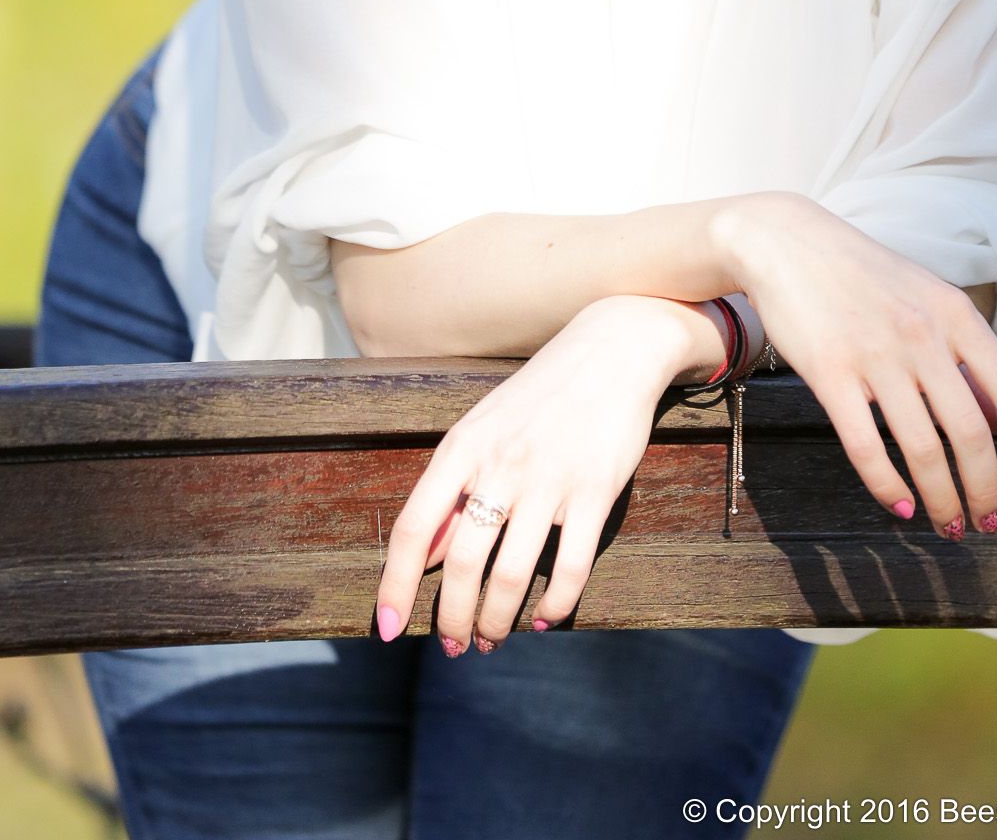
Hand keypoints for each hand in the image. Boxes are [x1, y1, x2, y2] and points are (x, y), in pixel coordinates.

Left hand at [373, 296, 691, 653]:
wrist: (611, 351)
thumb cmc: (538, 396)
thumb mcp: (480, 429)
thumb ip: (451, 490)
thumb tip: (425, 557)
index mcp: (462, 448)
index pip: (414, 529)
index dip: (394, 586)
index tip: (385, 629)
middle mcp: (500, 465)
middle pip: (461, 564)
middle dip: (451, 618)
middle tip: (453, 646)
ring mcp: (550, 479)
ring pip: (512, 575)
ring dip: (496, 621)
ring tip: (491, 639)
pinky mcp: (596, 492)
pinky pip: (571, 568)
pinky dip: (554, 606)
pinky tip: (544, 618)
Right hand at [728, 194, 996, 538]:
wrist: (788, 243)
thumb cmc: (865, 277)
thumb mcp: (929, 298)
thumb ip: (966, 354)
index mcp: (956, 315)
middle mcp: (922, 334)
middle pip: (973, 434)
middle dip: (986, 492)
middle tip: (988, 524)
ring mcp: (874, 354)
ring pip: (923, 448)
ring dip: (943, 500)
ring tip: (948, 525)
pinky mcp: (829, 372)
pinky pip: (865, 446)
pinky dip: (888, 486)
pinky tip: (900, 505)